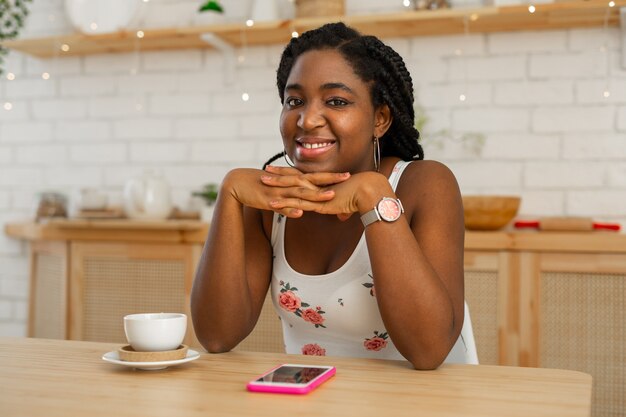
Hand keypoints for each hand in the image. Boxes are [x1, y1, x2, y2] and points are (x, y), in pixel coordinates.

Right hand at [222, 167, 348, 217]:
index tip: (347, 174)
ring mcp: (279, 192)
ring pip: (300, 194)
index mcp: (292, 180)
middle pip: (313, 182)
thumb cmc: (260, 186)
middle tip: (347, 178)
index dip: (331, 176)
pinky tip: (300, 213)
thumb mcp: (280, 190)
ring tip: (329, 196)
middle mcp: (288, 184)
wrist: (237, 184)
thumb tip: (305, 206)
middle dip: (330, 181)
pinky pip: (281, 207)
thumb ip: (293, 196)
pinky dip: (290, 210)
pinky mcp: (268, 201)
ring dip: (314, 196)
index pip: (315, 177)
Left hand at [262, 167, 388, 219]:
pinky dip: (284, 203)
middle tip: (266, 171)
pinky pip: (297, 203)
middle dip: (279, 174)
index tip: (282, 170)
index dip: (292, 173)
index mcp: (324, 185)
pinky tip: (272, 203)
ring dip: (276, 186)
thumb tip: (342, 216)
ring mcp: (316, 194)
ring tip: (262, 182)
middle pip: (294, 178)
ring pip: (292, 188)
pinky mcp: (318, 204)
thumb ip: (342, 211)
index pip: (304, 176)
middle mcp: (318, 186)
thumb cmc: (363, 196)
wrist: (369, 192)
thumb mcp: (349, 205)